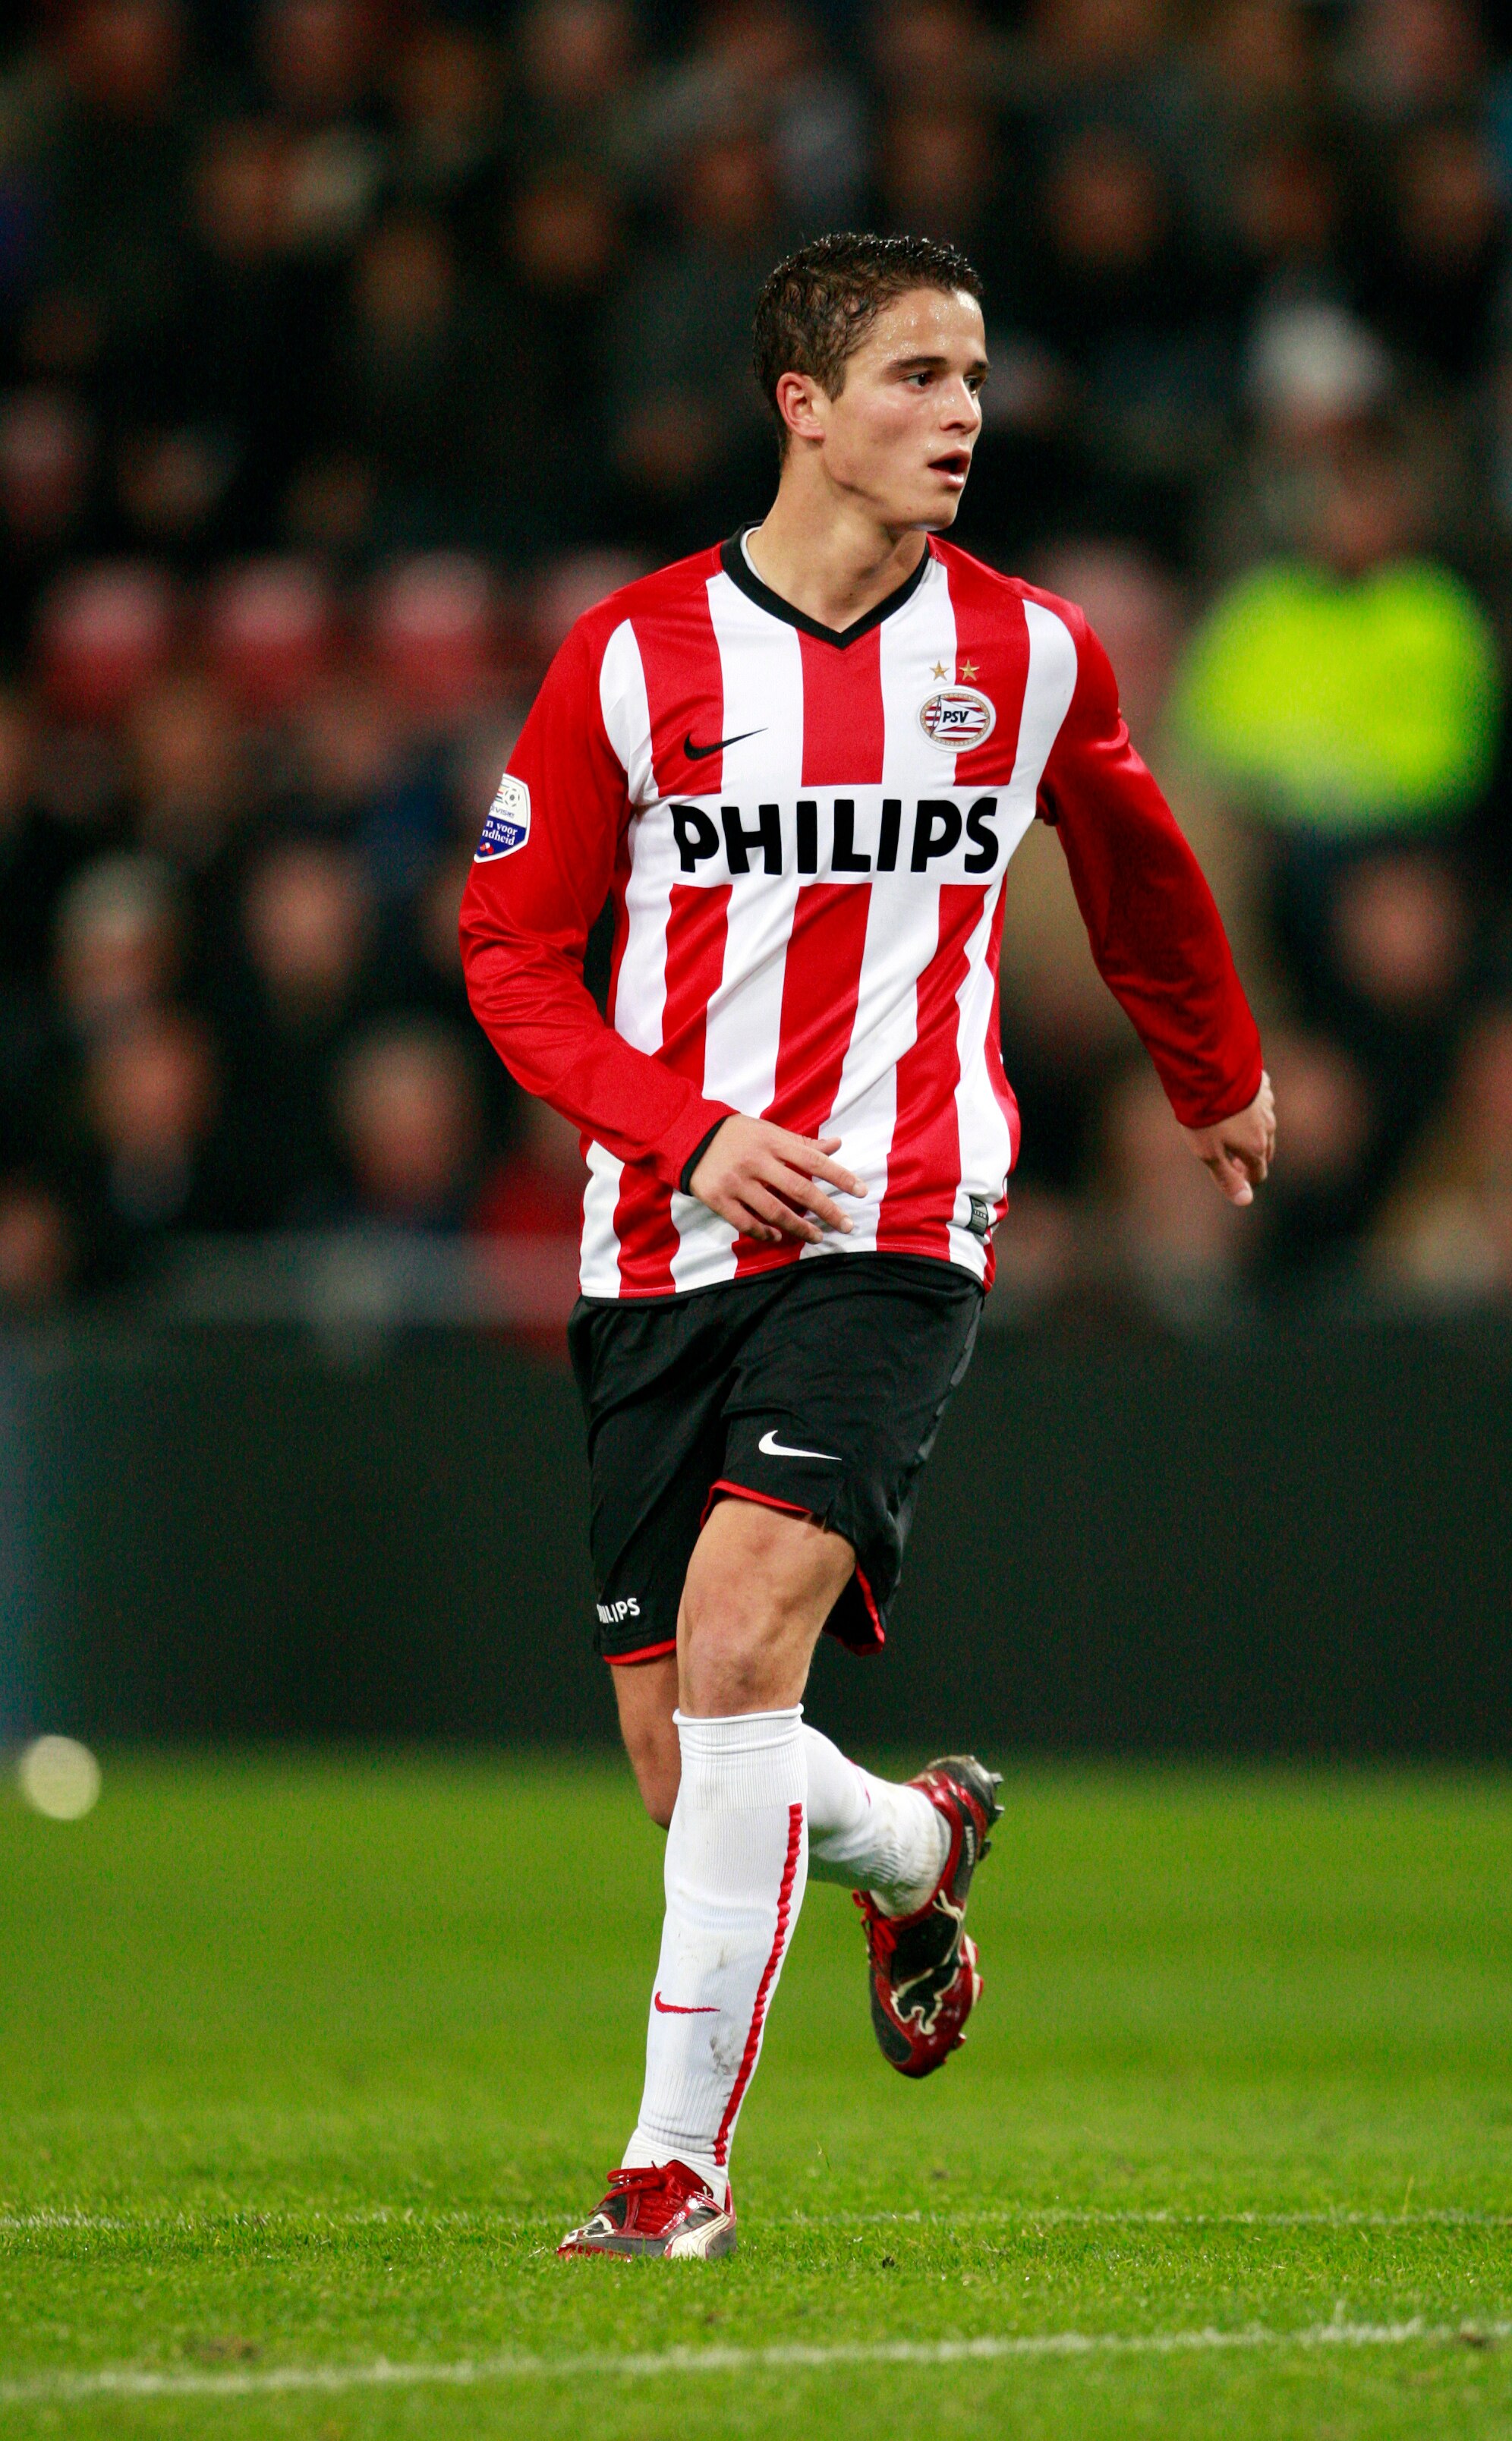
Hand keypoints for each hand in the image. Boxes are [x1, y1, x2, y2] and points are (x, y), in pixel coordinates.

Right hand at [689, 1117, 863, 1245]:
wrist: (687, 1135)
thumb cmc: (735, 1134)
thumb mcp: (768, 1131)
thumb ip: (801, 1143)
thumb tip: (837, 1145)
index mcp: (772, 1141)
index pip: (814, 1160)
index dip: (840, 1176)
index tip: (861, 1191)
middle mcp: (757, 1162)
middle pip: (799, 1190)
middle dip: (826, 1210)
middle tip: (845, 1226)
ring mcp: (737, 1182)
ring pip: (774, 1211)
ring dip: (799, 1227)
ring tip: (816, 1236)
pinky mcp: (718, 1198)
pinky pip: (746, 1223)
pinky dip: (764, 1233)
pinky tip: (778, 1237)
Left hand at [1182, 1071, 1274, 1206]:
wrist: (1210, 1073)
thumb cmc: (1206, 1116)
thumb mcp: (1209, 1154)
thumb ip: (1227, 1178)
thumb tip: (1246, 1201)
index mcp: (1256, 1147)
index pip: (1259, 1172)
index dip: (1247, 1179)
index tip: (1235, 1176)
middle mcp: (1267, 1127)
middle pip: (1265, 1150)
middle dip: (1251, 1158)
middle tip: (1232, 1159)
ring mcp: (1267, 1105)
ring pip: (1264, 1125)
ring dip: (1252, 1132)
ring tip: (1232, 1130)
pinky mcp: (1262, 1085)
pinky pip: (1260, 1102)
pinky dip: (1251, 1107)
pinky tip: (1236, 1103)